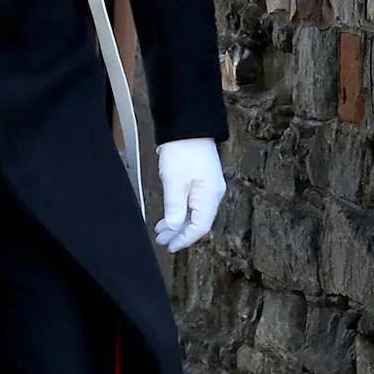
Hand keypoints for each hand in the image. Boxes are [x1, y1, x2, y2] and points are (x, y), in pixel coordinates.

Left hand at [154, 138, 225, 253]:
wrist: (188, 126)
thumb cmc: (182, 151)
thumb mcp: (174, 182)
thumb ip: (174, 207)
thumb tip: (173, 227)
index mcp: (209, 196)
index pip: (200, 227)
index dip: (184, 239)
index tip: (170, 246)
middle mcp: (212, 194)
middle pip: (198, 222)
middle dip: (178, 233)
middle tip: (161, 240)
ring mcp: (208, 187)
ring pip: (194, 213)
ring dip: (177, 223)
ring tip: (160, 230)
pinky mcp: (202, 180)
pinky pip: (193, 203)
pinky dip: (180, 211)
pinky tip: (168, 215)